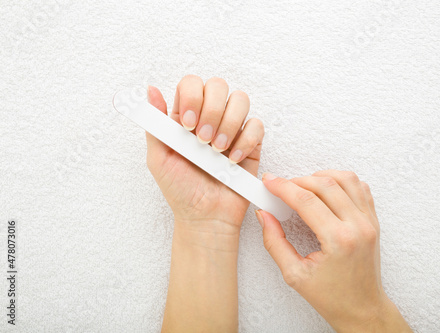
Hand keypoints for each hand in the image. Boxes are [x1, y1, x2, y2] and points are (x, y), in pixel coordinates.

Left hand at [146, 76, 263, 234]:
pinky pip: (256, 125)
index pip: (191, 84)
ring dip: (228, 124)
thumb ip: (154, 124)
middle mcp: (210, 117)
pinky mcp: (251, 143)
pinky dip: (244, 142)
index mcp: (185, 116)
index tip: (187, 124)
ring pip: (240, 99)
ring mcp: (232, 128)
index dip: (192, 96)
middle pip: (218, 85)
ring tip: (216, 150)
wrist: (205, 216)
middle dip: (211, 110)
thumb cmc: (180, 190)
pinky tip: (232, 160)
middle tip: (202, 140)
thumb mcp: (158, 158)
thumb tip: (149, 90)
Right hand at [256, 170, 411, 331]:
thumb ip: (275, 242)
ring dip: (321, 176)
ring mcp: (369, 222)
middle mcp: (358, 226)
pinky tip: (327, 189)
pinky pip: (361, 188)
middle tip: (281, 186)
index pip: (306, 200)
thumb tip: (264, 216)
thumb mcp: (294, 274)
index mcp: (339, 240)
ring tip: (303, 185)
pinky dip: (342, 182)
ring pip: (346, 179)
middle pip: (325, 184)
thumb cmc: (333, 297)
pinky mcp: (373, 221)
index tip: (269, 182)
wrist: (362, 309)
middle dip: (298, 180)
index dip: (283, 187)